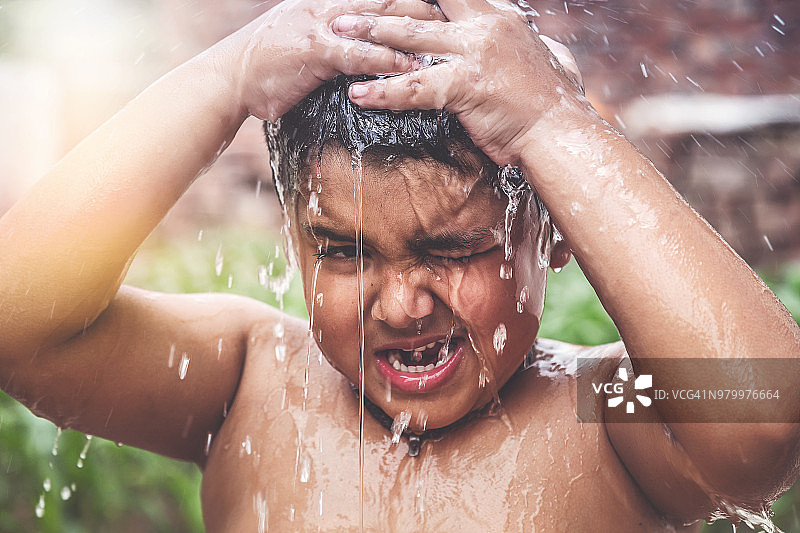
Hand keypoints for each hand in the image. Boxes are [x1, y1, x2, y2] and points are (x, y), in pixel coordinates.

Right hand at [224, 0, 445, 120]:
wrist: (230, 77)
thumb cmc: (268, 63)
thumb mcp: (306, 39)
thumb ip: (337, 37)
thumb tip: (363, 44)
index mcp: (331, 1)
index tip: (446, 5)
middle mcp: (331, 5)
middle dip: (427, 6)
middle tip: (460, 17)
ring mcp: (323, 24)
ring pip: (382, 20)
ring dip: (419, 29)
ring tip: (451, 40)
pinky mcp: (316, 51)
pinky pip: (361, 54)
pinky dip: (389, 60)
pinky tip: (413, 68)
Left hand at [332, 0, 587, 164]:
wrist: (562, 131)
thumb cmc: (555, 103)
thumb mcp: (550, 60)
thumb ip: (532, 43)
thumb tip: (533, 37)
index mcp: (500, 18)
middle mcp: (485, 27)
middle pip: (423, 6)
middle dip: (384, 3)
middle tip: (348, 3)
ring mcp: (475, 52)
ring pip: (411, 37)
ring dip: (371, 32)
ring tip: (338, 33)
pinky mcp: (468, 84)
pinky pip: (416, 87)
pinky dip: (384, 91)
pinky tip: (357, 94)